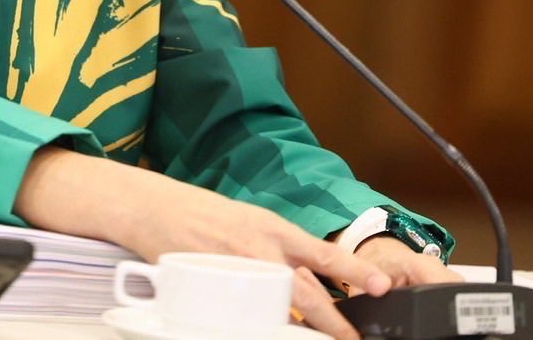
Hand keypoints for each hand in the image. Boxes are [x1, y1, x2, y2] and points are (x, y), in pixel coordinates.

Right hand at [15, 147, 438, 338]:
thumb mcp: (247, 223)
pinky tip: (266, 330)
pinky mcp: (209, 282)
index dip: (353, 270)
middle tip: (352, 338)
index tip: (381, 285)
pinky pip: (240, 311)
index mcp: (271, 228)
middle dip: (333, 319)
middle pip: (306, 288)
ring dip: (302, 325)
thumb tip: (311, 279)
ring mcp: (234, 266)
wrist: (151, 206)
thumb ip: (277, 249)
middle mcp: (258, 245)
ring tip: (321, 338)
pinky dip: (257, 323)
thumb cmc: (200, 215)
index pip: (322, 251)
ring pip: (277, 303)